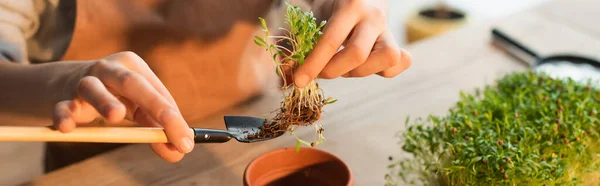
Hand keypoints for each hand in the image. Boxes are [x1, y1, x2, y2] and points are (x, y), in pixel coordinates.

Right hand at [52, 52, 193, 161]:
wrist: (64, 83)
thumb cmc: (114, 96)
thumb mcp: (138, 108)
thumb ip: (158, 127)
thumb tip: (179, 152)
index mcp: (134, 67)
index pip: (158, 93)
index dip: (173, 118)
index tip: (186, 142)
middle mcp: (109, 69)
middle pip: (133, 83)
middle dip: (154, 105)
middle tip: (168, 124)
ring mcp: (83, 81)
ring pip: (93, 88)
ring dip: (105, 102)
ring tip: (115, 116)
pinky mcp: (61, 98)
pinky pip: (63, 108)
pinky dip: (64, 117)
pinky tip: (67, 128)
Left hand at [294, 0, 411, 87]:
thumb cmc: (330, 4)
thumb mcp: (310, 15)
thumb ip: (294, 43)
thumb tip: (285, 77)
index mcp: (350, 5)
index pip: (331, 40)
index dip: (313, 65)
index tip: (299, 81)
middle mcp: (373, 16)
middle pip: (358, 54)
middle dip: (333, 71)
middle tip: (321, 71)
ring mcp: (388, 29)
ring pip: (386, 59)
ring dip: (360, 72)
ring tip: (343, 67)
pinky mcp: (397, 41)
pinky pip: (400, 62)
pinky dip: (383, 71)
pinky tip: (364, 66)